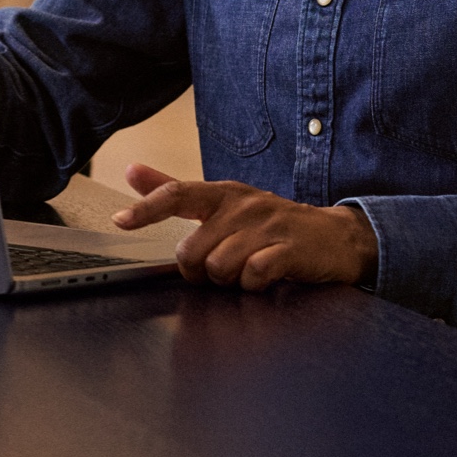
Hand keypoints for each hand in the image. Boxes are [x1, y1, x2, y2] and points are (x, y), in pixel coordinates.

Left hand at [111, 163, 376, 289]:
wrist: (336, 236)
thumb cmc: (270, 223)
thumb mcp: (224, 202)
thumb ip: (175, 190)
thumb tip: (131, 171)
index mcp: (222, 194)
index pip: (176, 194)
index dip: (146, 209)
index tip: (120, 222)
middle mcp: (242, 205)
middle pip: (191, 251)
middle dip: (199, 271)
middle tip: (221, 268)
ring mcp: (267, 226)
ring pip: (219, 267)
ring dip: (228, 280)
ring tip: (247, 270)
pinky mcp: (290, 249)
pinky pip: (252, 276)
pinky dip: (254, 285)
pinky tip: (265, 277)